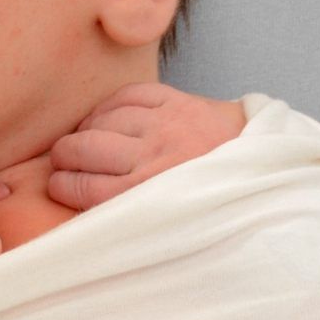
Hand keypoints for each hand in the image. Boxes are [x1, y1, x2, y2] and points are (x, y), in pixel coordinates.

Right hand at [47, 83, 244, 211]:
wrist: (262, 171)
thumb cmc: (209, 204)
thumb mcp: (168, 225)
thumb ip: (126, 216)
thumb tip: (80, 213)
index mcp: (148, 195)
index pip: (81, 187)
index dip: (59, 185)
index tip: (57, 185)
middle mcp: (154, 158)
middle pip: (83, 149)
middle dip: (63, 155)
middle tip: (63, 161)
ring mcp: (166, 125)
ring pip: (101, 119)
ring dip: (86, 129)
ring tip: (87, 139)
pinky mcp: (178, 101)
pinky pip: (127, 94)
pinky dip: (110, 104)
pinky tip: (107, 116)